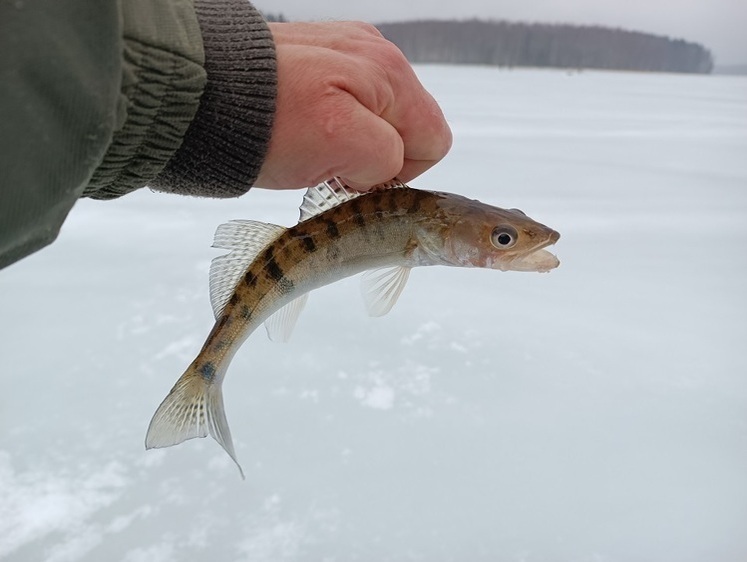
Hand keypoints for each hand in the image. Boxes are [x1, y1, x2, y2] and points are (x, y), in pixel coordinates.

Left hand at [255, 21, 451, 190]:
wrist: (202, 92)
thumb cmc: (267, 124)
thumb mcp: (340, 147)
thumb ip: (385, 157)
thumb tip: (384, 166)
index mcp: (391, 76)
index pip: (433, 141)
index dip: (399, 172)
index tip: (353, 175)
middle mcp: (376, 55)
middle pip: (407, 127)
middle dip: (375, 153)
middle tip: (330, 161)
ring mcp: (348, 51)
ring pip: (378, 117)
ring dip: (353, 138)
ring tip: (311, 142)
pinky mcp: (321, 56)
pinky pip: (348, 100)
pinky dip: (332, 119)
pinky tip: (302, 122)